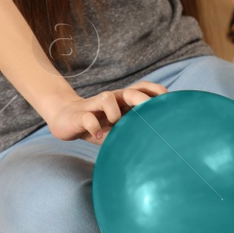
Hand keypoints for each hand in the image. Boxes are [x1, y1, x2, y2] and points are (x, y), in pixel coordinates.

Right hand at [44, 80, 166, 143]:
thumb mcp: (118, 127)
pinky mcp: (80, 114)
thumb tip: (158, 144)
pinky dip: (94, 127)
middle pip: (130, 92)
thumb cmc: (98, 126)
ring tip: (116, 125)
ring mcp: (95, 105)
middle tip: (149, 112)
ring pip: (107, 98)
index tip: (169, 101)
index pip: (143, 88)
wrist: (65, 120)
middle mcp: (112, 99)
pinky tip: (98, 135)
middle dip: (141, 99)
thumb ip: (134, 129)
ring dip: (114, 113)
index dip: (156, 92)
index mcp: (124, 100)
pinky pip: (88, 117)